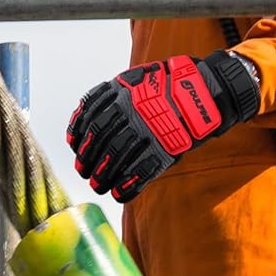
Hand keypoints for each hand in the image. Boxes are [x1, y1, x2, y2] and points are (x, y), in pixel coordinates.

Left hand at [66, 51, 260, 201]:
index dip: (79, 135)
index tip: (74, 147)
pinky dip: (128, 184)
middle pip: (100, 139)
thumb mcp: (133, 81)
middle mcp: (129, 110)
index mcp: (119, 92)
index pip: (90, 117)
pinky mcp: (165, 147)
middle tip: (83, 171)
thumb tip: (86, 117)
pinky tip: (119, 194)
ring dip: (104, 175)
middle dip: (88, 159)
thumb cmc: (166, 86)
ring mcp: (147, 129)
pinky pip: (141, 170)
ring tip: (97, 185)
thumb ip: (111, 97)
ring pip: (117, 157)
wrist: (201, 90)